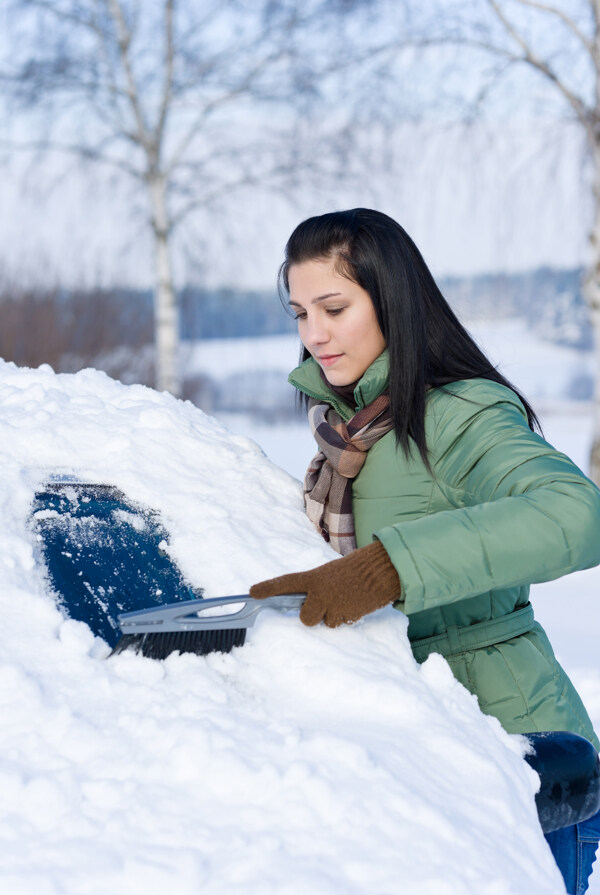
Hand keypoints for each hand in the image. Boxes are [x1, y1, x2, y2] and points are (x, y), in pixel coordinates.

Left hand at [249, 540, 400, 627]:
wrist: (380, 571)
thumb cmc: (354, 571)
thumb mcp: (330, 574)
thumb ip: (316, 587)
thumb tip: (305, 604)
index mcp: (314, 577)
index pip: (286, 582)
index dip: (268, 587)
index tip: (251, 593)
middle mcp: (321, 593)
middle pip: (306, 619)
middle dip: (313, 617)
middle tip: (324, 606)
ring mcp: (334, 606)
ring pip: (327, 623)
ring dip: (335, 615)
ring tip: (346, 599)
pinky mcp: (349, 616)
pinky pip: (343, 623)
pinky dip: (348, 617)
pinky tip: (355, 603)